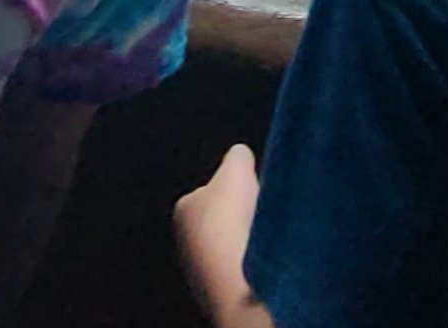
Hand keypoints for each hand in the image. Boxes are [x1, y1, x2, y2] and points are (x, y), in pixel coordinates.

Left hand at [174, 144, 268, 325]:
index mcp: (184, 208)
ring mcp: (199, 271)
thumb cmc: (231, 220)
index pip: (208, 191)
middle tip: (259, 212)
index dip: (232, 187)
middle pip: (218, 220)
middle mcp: (184, 241)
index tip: (250, 188)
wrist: (237, 277)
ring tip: (263, 237)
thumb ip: (236, 156)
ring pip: (227, 247)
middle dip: (238, 215)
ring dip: (244, 242)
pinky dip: (249, 264)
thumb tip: (239, 153)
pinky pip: (237, 270)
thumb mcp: (236, 169)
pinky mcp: (217, 292)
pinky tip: (260, 260)